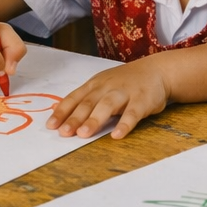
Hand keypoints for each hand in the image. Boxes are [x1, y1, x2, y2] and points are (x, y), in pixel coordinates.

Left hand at [48, 59, 170, 138]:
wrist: (156, 70)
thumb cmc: (125, 81)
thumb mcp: (102, 85)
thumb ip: (84, 98)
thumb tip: (60, 112)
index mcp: (95, 85)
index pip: (74, 98)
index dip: (62, 111)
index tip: (51, 125)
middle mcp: (107, 87)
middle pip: (88, 103)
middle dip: (75, 118)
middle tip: (64, 133)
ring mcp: (124, 92)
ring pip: (107, 106)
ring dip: (94, 120)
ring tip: (84, 134)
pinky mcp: (142, 100)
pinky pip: (132, 113)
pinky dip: (124, 124)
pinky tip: (117, 135)